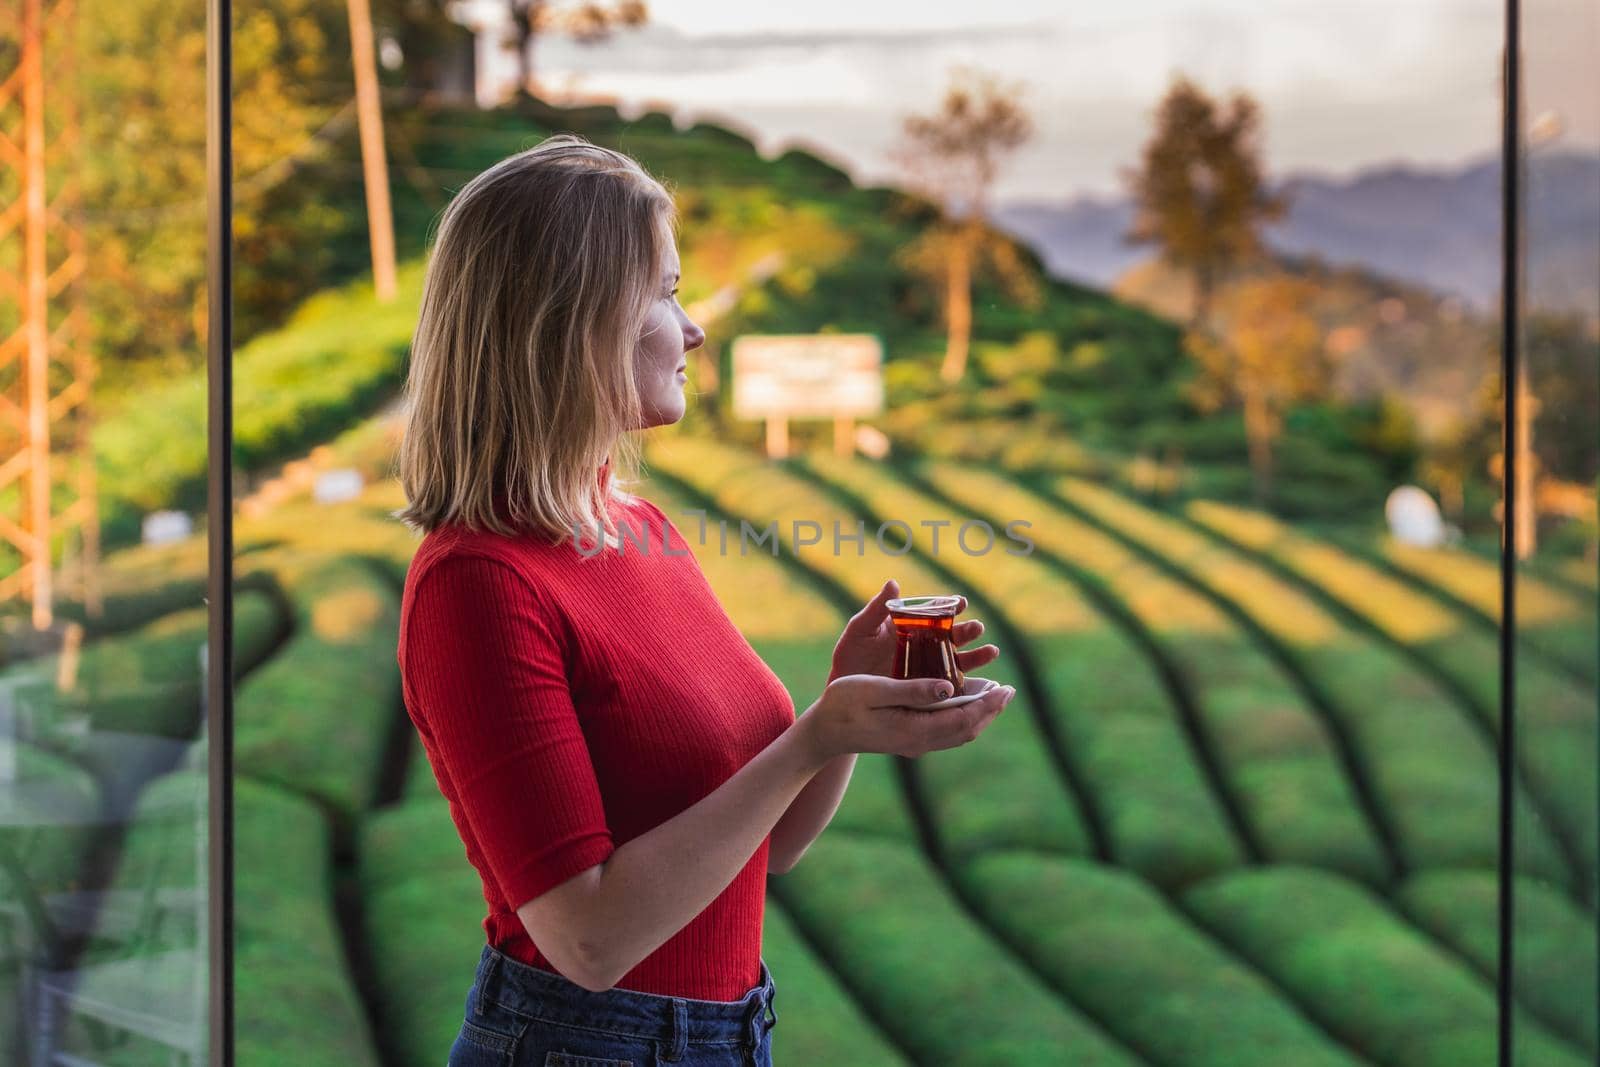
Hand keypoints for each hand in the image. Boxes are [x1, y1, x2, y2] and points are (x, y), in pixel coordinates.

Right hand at [798, 673, 1015, 764]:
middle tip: (1009, 690)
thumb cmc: (843, 704)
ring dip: (979, 715)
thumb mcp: (875, 689)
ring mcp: (915, 743)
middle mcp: (919, 742)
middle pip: (967, 730)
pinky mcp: (910, 739)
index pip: (964, 719)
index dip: (988, 705)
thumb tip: (949, 686)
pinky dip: (964, 717)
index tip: (1006, 688)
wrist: (824, 732)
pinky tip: (966, 702)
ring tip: (995, 696)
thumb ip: (913, 689)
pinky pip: (947, 731)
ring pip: (959, 733)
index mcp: (914, 729)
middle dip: (990, 710)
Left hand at [828, 579, 1001, 684]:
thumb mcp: (860, 629)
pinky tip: (981, 685)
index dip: (951, 606)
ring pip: (960, 660)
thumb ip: (876, 609)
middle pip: (954, 636)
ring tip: (991, 652)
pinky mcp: (929, 690)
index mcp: (912, 627)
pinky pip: (952, 686)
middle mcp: (926, 646)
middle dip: (969, 631)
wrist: (844, 689)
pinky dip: (968, 685)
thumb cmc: (851, 655)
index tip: (960, 602)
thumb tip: (893, 583)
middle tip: (977, 628)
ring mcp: (929, 669)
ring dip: (977, 656)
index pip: (937, 612)